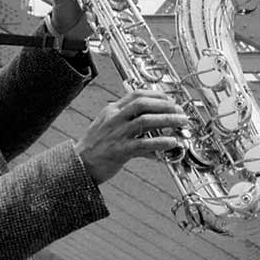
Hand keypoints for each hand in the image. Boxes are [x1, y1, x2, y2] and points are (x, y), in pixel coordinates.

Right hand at [73, 90, 188, 184]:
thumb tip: (152, 125)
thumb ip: (128, 123)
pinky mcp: (119, 151)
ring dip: (167, 120)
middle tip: (180, 111)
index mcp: (111, 110)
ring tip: (181, 123)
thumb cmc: (94, 147)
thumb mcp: (108, 127)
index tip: (171, 99)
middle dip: (165, 105)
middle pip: (143, 104)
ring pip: (146, 121)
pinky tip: (171, 142)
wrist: (79, 164)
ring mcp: (116, 134)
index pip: (136, 94)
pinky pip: (143, 144)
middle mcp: (114, 119)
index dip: (157, 95)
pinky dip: (160, 142)